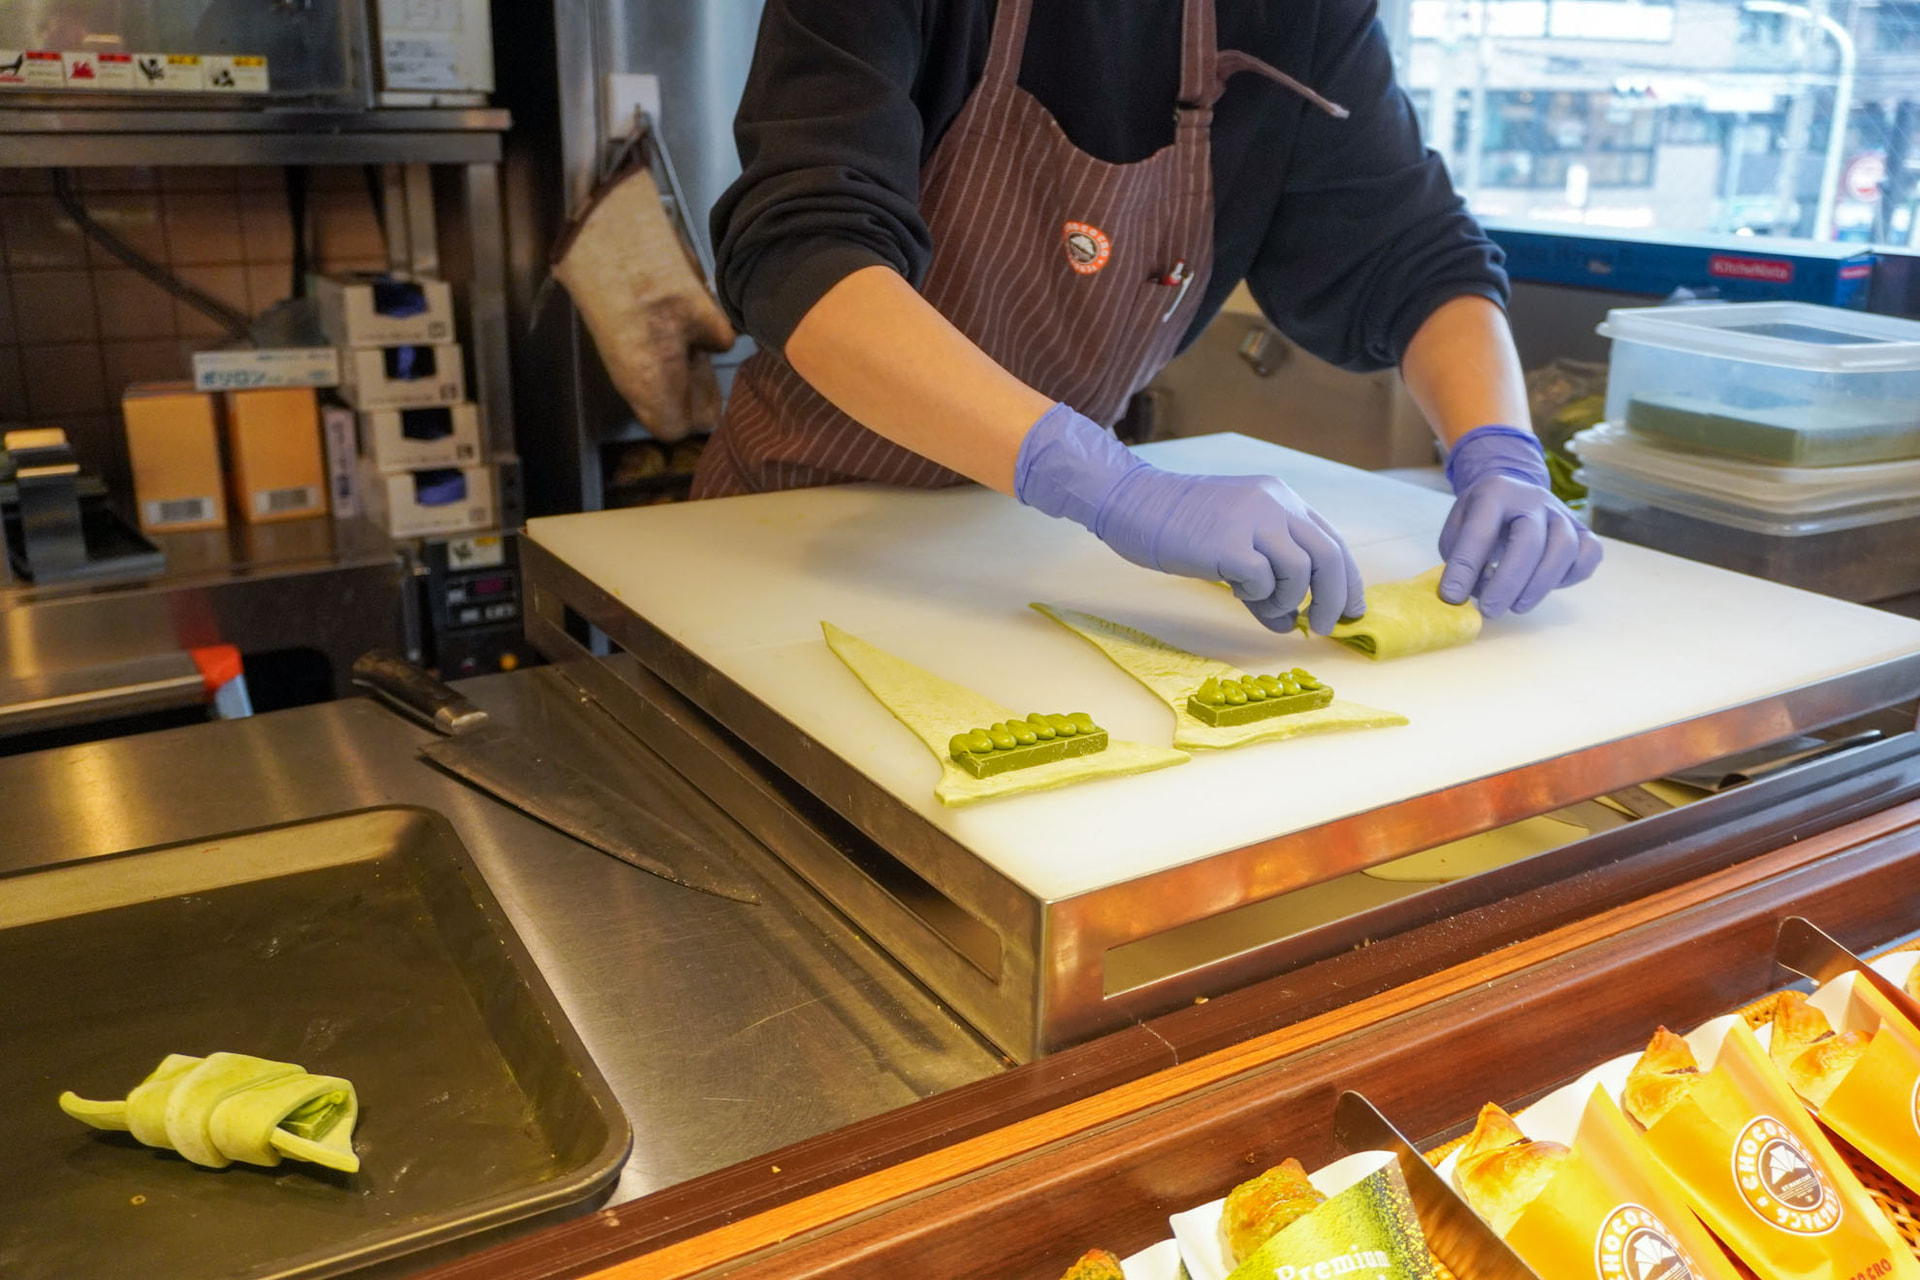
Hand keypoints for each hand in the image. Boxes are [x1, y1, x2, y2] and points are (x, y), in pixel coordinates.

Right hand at [1014, 404, 1363, 634]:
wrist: (1133, 503)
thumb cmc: (1179, 526)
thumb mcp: (1233, 539)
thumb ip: (1267, 574)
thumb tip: (1291, 620)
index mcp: (1280, 499)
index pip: (1331, 540)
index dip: (1347, 579)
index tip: (1351, 609)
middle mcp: (1274, 504)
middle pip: (1329, 556)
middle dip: (1333, 598)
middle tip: (1324, 627)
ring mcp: (1252, 520)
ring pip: (1300, 571)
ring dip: (1288, 600)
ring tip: (1262, 607)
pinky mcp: (1228, 542)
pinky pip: (1262, 581)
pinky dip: (1257, 597)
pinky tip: (1235, 591)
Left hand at [1439, 426, 1601, 618]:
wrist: (1513, 492)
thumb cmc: (1480, 517)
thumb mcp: (1457, 528)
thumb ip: (1459, 557)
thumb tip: (1465, 595)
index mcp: (1495, 493)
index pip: (1480, 532)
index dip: (1465, 568)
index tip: (1452, 597)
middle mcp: (1533, 499)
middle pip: (1529, 542)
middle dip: (1508, 583)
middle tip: (1490, 610)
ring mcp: (1562, 513)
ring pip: (1564, 550)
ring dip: (1539, 586)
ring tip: (1516, 606)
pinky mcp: (1583, 530)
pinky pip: (1589, 555)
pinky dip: (1571, 577)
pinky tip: (1547, 586)